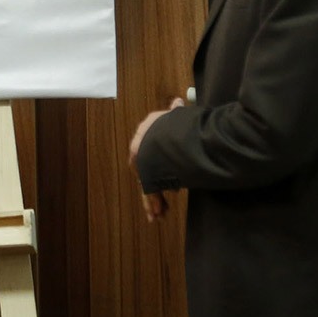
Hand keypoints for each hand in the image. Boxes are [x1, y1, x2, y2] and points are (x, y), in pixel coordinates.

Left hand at [130, 96, 183, 222]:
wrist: (166, 138)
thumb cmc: (175, 125)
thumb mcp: (177, 117)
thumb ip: (175, 113)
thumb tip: (177, 101)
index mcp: (146, 132)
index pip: (148, 151)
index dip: (159, 164)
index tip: (168, 175)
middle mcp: (140, 147)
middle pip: (147, 172)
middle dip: (155, 189)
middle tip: (160, 205)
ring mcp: (142, 163)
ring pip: (147, 185)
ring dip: (153, 201)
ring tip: (157, 215)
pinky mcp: (145, 176)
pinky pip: (149, 192)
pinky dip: (153, 203)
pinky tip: (156, 214)